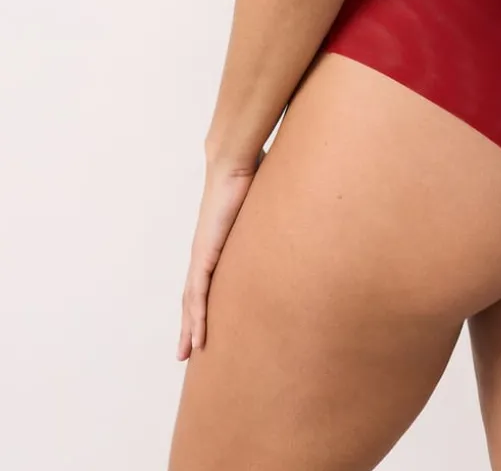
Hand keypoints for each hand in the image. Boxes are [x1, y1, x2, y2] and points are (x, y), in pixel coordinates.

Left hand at [177, 149, 264, 360]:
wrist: (233, 160)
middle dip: (190, 323)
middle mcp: (206, 250)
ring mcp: (203, 252)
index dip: (203, 303)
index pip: (208, 280)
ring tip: (188, 352)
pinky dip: (196, 316)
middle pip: (194, 296)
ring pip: (192, 300)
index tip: (205, 322)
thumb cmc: (252, 172)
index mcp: (219, 242)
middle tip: (188, 351)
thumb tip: (302, 207)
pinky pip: (198, 292)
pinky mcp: (204, 252)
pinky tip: (196, 335)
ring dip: (190, 327)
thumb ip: (277, 211)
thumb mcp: (266, 203)